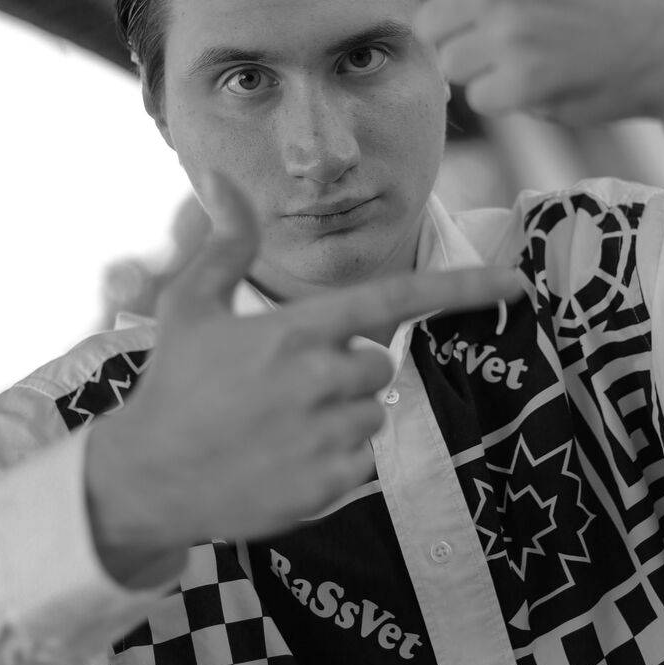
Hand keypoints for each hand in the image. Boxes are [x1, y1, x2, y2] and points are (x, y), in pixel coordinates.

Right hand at [85, 172, 521, 576]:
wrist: (147, 478)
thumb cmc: (173, 385)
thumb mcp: (191, 306)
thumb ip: (226, 243)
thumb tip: (225, 180)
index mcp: (299, 330)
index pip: (398, 299)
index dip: (464, 288)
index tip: (516, 284)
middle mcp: (322, 381)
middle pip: (380, 363)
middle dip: (348, 370)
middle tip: (287, 385)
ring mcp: (327, 437)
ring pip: (374, 414)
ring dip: (341, 417)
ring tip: (279, 425)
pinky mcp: (329, 485)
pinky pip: (364, 462)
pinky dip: (335, 461)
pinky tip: (283, 459)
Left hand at [269, 0, 663, 125]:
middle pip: (427, 27)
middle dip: (464, 33)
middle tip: (524, 22)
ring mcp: (510, 32)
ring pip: (451, 66)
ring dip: (486, 66)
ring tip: (540, 46)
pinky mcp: (527, 81)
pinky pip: (481, 100)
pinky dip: (511, 98)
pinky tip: (552, 75)